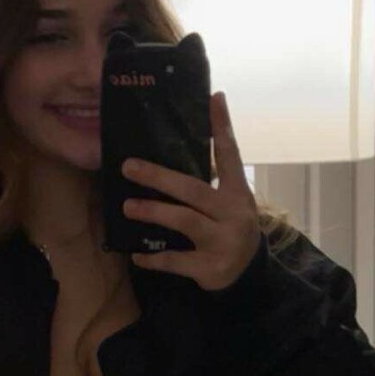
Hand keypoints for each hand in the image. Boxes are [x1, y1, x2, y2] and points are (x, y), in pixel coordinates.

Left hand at [124, 91, 261, 291]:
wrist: (247, 277)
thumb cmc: (228, 231)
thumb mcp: (230, 204)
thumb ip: (211, 180)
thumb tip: (178, 147)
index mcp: (238, 194)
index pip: (230, 155)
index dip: (222, 127)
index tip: (215, 98)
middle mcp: (233, 214)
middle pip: (193, 189)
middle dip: (158, 177)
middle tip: (128, 167)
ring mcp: (223, 242)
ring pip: (184, 221)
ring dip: (154, 212)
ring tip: (128, 207)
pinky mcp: (209, 268)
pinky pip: (176, 261)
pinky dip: (155, 258)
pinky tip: (137, 255)